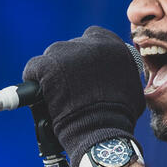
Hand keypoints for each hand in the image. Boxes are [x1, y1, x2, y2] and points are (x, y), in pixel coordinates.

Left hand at [22, 26, 144, 166]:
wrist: (102, 130)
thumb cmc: (119, 117)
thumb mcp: (131, 88)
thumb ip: (122, 74)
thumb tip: (117, 78)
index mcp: (112, 46)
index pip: (92, 36)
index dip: (84, 53)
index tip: (82, 68)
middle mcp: (91, 44)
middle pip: (70, 47)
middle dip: (68, 65)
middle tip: (68, 86)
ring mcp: (68, 54)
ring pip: (52, 56)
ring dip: (53, 72)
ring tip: (56, 93)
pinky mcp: (48, 66)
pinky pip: (34, 68)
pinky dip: (34, 79)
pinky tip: (39, 92)